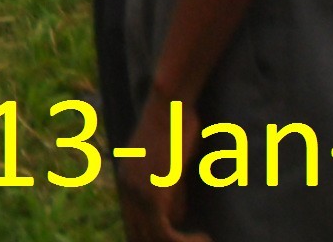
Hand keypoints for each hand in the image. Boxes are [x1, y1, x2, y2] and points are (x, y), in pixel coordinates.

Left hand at [117, 94, 208, 241]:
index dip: (153, 237)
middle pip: (139, 235)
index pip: (133, 224)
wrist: (170, 105)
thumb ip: (171, 192)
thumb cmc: (177, 125)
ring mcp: (136, 194)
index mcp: (127, 181)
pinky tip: (205, 237)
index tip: (179, 240)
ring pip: (152, 239)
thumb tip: (177, 219)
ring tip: (204, 241)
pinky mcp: (152, 196)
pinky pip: (165, 235)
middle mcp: (126, 190)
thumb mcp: (172, 164)